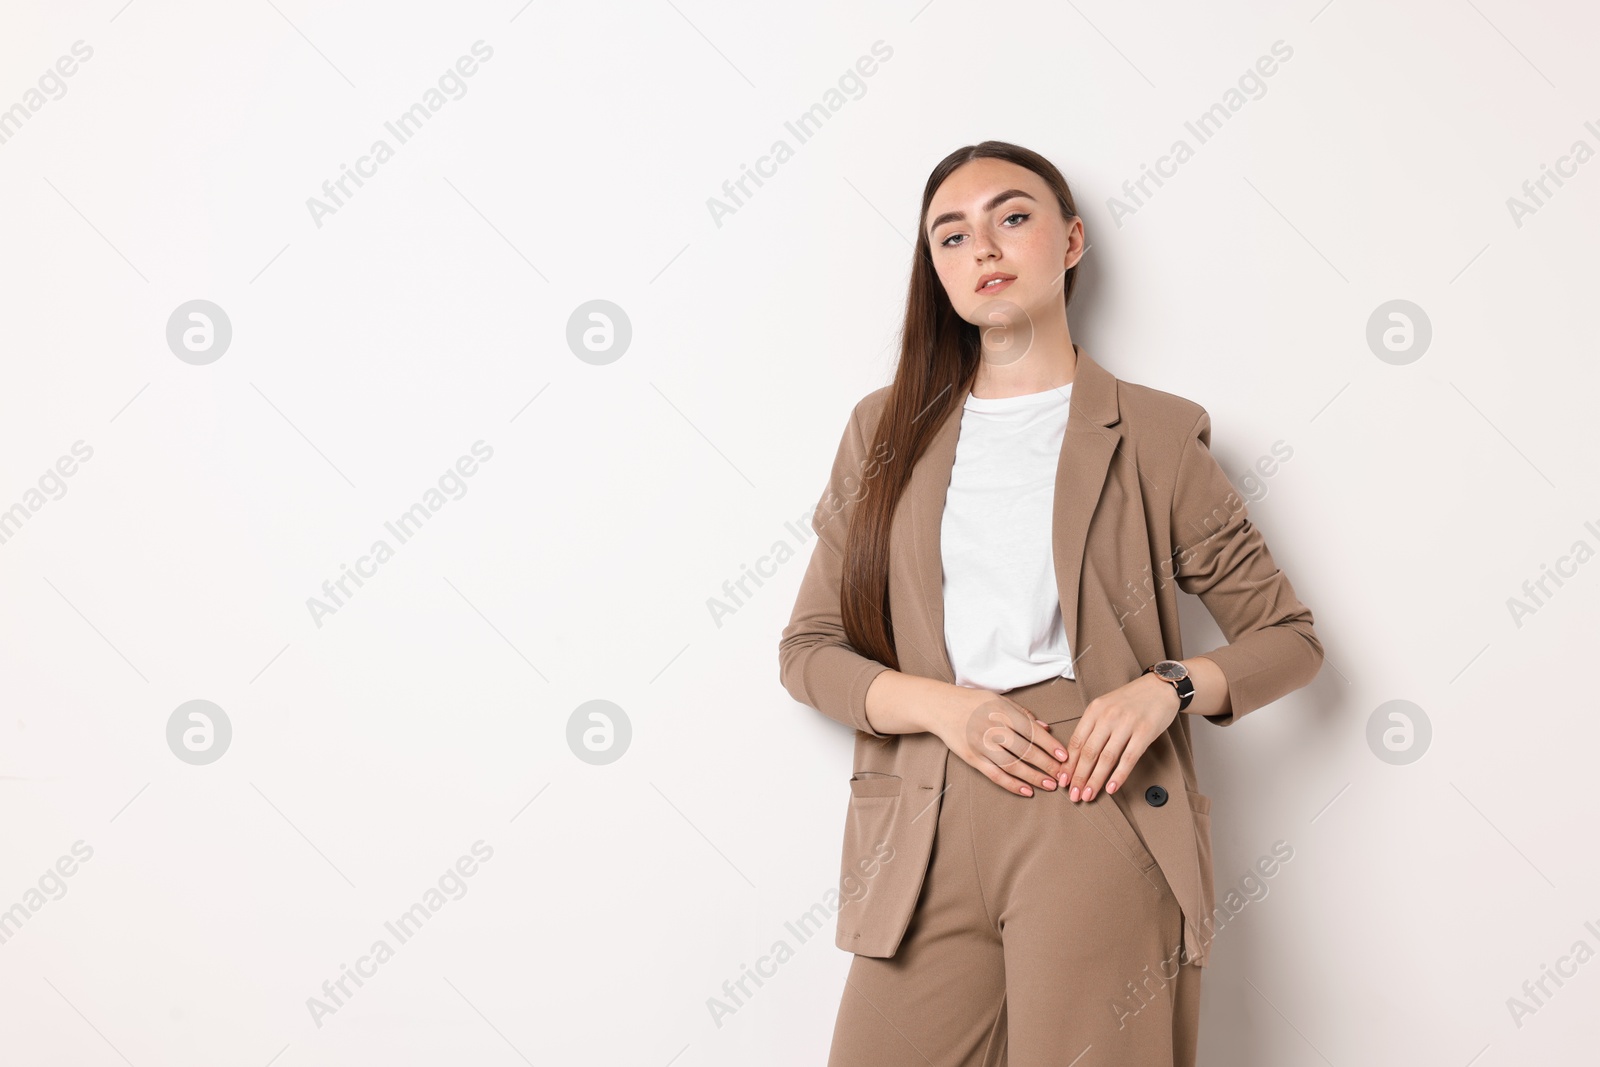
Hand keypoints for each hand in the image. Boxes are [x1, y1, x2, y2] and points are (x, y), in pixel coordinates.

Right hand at [929, 685, 1069, 796]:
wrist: (940, 707)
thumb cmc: (973, 702)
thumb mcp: (998, 699)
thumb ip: (1022, 713)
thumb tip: (1046, 728)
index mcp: (1002, 711)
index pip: (1032, 731)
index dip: (1050, 745)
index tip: (1064, 756)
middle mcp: (992, 728)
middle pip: (1025, 750)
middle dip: (1047, 765)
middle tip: (1062, 775)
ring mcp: (981, 744)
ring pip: (1012, 765)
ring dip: (1033, 777)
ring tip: (1049, 785)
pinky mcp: (972, 757)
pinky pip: (994, 774)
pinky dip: (1011, 784)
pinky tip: (1026, 790)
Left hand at [1059, 673, 1178, 801]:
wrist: (1160, 687)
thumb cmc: (1131, 700)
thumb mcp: (1105, 706)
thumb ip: (1092, 727)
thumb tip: (1076, 756)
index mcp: (1094, 710)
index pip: (1076, 741)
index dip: (1068, 764)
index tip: (1063, 780)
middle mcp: (1108, 716)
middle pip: (1088, 752)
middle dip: (1079, 777)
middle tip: (1074, 795)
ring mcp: (1127, 724)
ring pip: (1106, 758)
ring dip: (1095, 780)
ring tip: (1088, 795)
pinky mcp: (1144, 732)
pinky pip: (1128, 758)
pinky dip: (1118, 776)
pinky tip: (1111, 788)